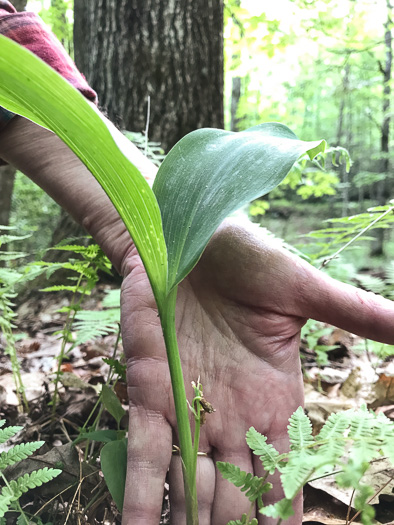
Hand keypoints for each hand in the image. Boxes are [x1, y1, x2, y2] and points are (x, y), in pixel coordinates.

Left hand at [120, 218, 393, 524]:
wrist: (184, 232)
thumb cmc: (244, 255)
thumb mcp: (303, 288)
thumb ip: (355, 314)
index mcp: (273, 398)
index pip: (284, 475)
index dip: (284, 518)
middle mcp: (231, 415)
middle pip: (236, 496)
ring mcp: (188, 406)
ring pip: (191, 487)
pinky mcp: (149, 391)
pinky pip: (146, 454)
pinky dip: (142, 496)